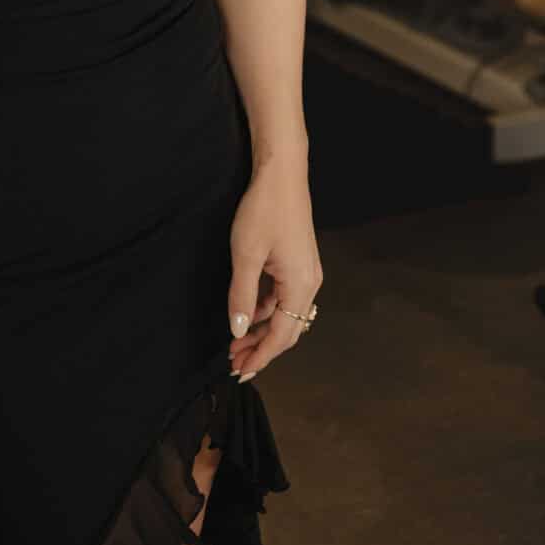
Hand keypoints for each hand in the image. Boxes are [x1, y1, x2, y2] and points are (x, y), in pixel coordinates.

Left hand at [226, 156, 321, 383]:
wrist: (282, 172)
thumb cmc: (264, 210)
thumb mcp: (246, 255)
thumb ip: (242, 296)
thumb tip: (238, 331)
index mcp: (300, 286)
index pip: (282, 336)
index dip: (261, 357)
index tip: (240, 372)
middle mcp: (310, 283)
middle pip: (288, 330)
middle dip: (261, 348)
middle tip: (234, 362)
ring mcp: (306, 272)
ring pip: (285, 314)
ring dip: (262, 330)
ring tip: (236, 341)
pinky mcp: (299, 262)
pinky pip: (284, 297)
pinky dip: (267, 310)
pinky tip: (248, 312)